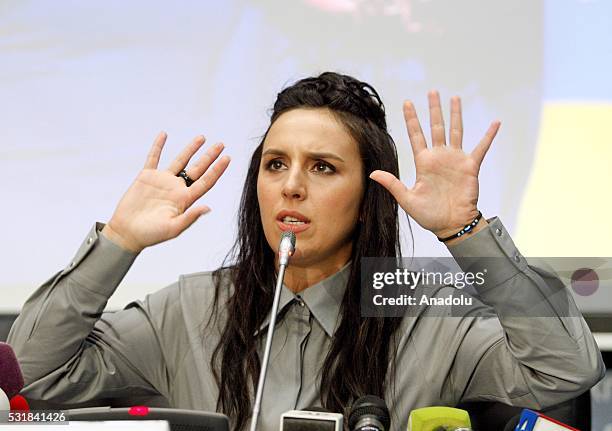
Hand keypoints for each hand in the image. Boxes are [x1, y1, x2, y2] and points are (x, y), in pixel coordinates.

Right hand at [102, 132, 229, 252]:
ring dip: (190, 149)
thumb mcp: (173, 228)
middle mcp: (177, 188)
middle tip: (221, 145)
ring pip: (180, 161)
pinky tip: (164, 134)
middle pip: (197, 169)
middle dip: (209, 156)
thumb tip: (208, 208)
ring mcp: (162, 181)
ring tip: (202, 137)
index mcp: (185, 200)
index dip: (217, 170)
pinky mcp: (146, 177)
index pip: (206, 182)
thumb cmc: (151, 235)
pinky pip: (154, 158)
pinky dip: (158, 146)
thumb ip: (190, 217)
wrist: (127, 232)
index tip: (227, 158)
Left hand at [369, 91, 499, 237]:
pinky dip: (488, 136)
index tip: (407, 103)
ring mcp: (455, 160)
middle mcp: (439, 157)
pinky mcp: (470, 166)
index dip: (411, 119)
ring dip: (455, 115)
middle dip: (434, 110)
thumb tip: (372, 174)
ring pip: (455, 131)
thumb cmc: (429, 215)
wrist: (451, 225)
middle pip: (436, 127)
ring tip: (455, 98)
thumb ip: (392, 184)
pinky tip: (495, 123)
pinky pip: (481, 148)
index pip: (415, 135)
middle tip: (432, 91)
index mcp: (423, 162)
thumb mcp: (407, 199)